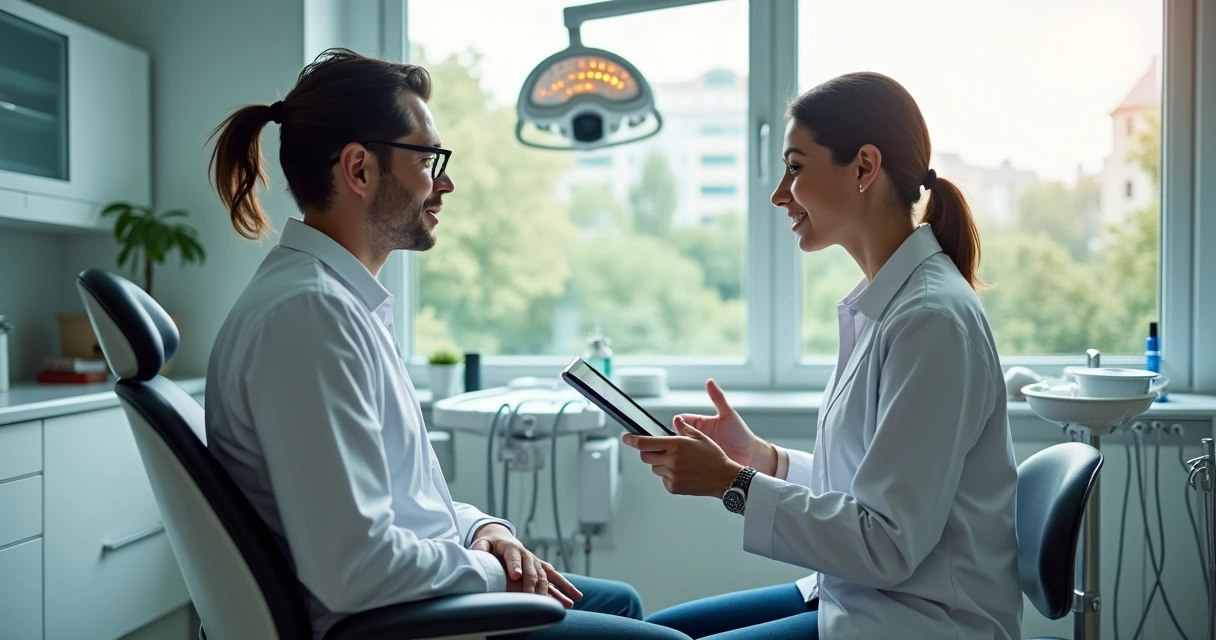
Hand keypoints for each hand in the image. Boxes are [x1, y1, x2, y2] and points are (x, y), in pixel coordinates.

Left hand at [470, 524, 581, 607]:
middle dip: (533, 583)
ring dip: (557, 589)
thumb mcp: (483, 544)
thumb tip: (476, 554)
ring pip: (547, 576)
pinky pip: (554, 578)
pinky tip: (574, 598)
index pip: (513, 556)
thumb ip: (480, 548)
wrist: (502, 538)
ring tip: (566, 602)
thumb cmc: (491, 544)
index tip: (515, 575)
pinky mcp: (540, 568)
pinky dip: (565, 587)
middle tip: (531, 596)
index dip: (514, 565)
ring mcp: (535, 562)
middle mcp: (526, 554)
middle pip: (532, 569)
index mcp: (510, 548)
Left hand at [622, 416, 743, 497]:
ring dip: (660, 464)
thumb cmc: (714, 457)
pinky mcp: (673, 487)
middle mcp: (672, 460)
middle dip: (647, 452)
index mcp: (676, 445)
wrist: (724, 478)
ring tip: (678, 462)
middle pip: (645, 457)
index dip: (631, 440)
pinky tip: (682, 473)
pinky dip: (668, 475)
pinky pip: (663, 479)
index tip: (625, 437)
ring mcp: (672, 475)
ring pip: (655, 468)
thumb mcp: (701, 437)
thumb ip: (684, 428)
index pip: (645, 443)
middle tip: (658, 450)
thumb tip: (675, 420)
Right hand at [677, 379, 776, 474]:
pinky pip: (686, 462)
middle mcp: (697, 436)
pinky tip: (684, 463)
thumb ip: (718, 398)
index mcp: (700, 423)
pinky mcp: (698, 463)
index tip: (677, 429)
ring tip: (678, 455)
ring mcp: (697, 450)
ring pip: (679, 450)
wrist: (751, 456)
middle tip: (675, 444)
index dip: (677, 424)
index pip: (680, 420)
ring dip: (677, 451)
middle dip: (674, 439)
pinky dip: (682, 462)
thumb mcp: (728, 415)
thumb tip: (709, 381)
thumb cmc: (741, 434)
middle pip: (677, 435)